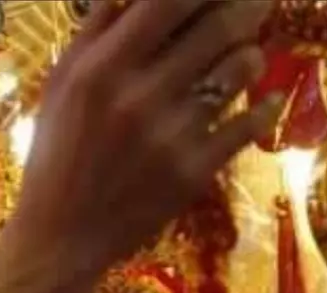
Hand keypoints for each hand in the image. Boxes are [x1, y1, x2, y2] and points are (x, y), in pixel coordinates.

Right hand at [10, 0, 278, 279]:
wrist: (60, 235)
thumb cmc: (58, 152)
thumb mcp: (63, 81)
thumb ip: (99, 28)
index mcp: (103, 67)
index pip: (170, 0)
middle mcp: (141, 95)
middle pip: (220, 25)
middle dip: (249, 6)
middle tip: (258, 2)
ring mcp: (172, 135)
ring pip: (241, 69)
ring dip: (252, 53)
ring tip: (248, 53)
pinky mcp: (196, 171)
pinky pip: (250, 124)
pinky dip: (267, 106)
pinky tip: (267, 99)